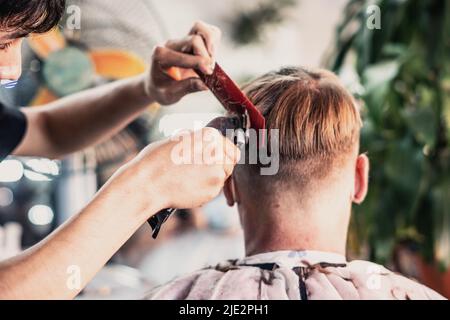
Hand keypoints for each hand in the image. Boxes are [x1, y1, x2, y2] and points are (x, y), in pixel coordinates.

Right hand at [117, 128, 239, 215]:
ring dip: (211, 180)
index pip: (230, 148)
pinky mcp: (213, 190)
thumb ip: (196, 142)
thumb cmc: (156, 160)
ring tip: (190, 179)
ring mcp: (217, 171)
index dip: (222, 156)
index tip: (214, 161)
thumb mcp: (177, 140)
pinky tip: (187, 187)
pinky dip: (204, 192)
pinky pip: (213, 191)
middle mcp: (218, 151)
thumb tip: (205, 143)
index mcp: (210, 135)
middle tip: (201, 172)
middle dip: (219, 168)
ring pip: (222, 178)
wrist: (148, 182)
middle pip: (230, 163)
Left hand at [144, 21, 221, 104]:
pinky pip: (204, 30)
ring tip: (212, 60)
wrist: (156, 85)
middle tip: (209, 71)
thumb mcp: (170, 95)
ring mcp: (180, 40)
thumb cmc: (161, 90)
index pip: (184, 54)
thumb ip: (187, 87)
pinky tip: (212, 54)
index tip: (209, 72)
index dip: (200, 63)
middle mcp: (170, 44)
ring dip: (211, 42)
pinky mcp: (189, 40)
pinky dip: (213, 38)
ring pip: (200, 28)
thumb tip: (205, 85)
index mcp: (161, 56)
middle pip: (195, 39)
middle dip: (206, 55)